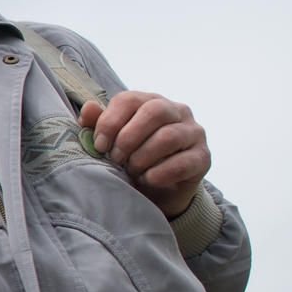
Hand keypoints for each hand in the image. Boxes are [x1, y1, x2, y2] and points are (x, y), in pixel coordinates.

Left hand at [78, 91, 209, 218]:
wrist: (158, 192)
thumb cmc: (133, 159)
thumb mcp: (112, 142)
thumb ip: (99, 124)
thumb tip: (89, 108)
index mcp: (150, 102)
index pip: (130, 99)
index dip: (110, 122)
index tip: (99, 146)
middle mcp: (176, 111)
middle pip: (154, 111)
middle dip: (128, 137)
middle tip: (116, 158)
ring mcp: (194, 133)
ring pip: (169, 136)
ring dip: (143, 156)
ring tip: (131, 170)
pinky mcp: (203, 157)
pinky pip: (184, 162)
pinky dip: (160, 173)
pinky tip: (148, 179)